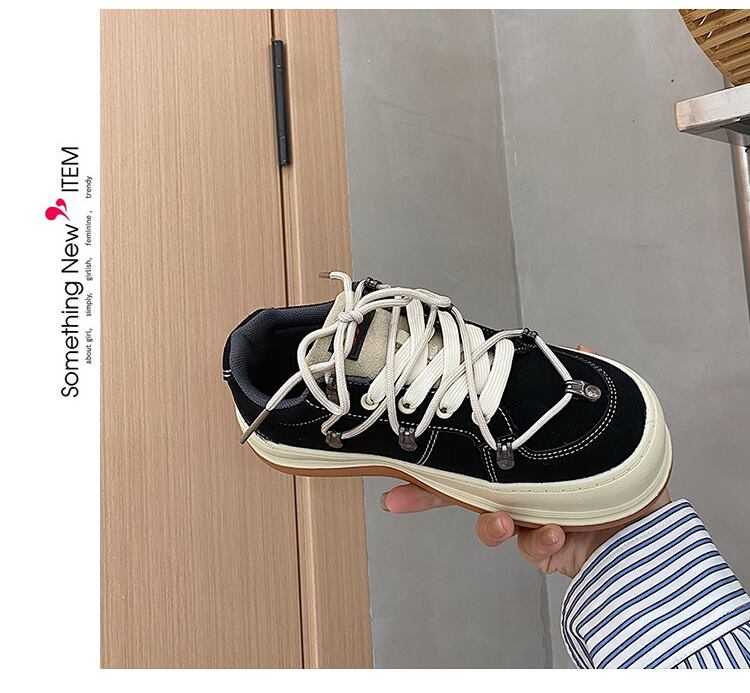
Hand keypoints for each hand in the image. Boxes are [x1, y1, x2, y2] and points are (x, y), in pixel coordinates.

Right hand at [380, 345, 670, 577]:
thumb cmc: (622, 477)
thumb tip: (587, 348)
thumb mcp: (609, 425)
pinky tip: (555, 531)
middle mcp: (516, 489)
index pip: (471, 452)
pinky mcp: (541, 549)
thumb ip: (594, 388)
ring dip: (491, 523)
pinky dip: (540, 539)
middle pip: (459, 492)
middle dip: (424, 494)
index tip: (398, 450)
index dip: (435, 449)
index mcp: (521, 460)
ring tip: (507, 520)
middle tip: (399, 496)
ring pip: (488, 525)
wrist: (648, 528)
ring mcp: (525, 520)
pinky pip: (529, 547)